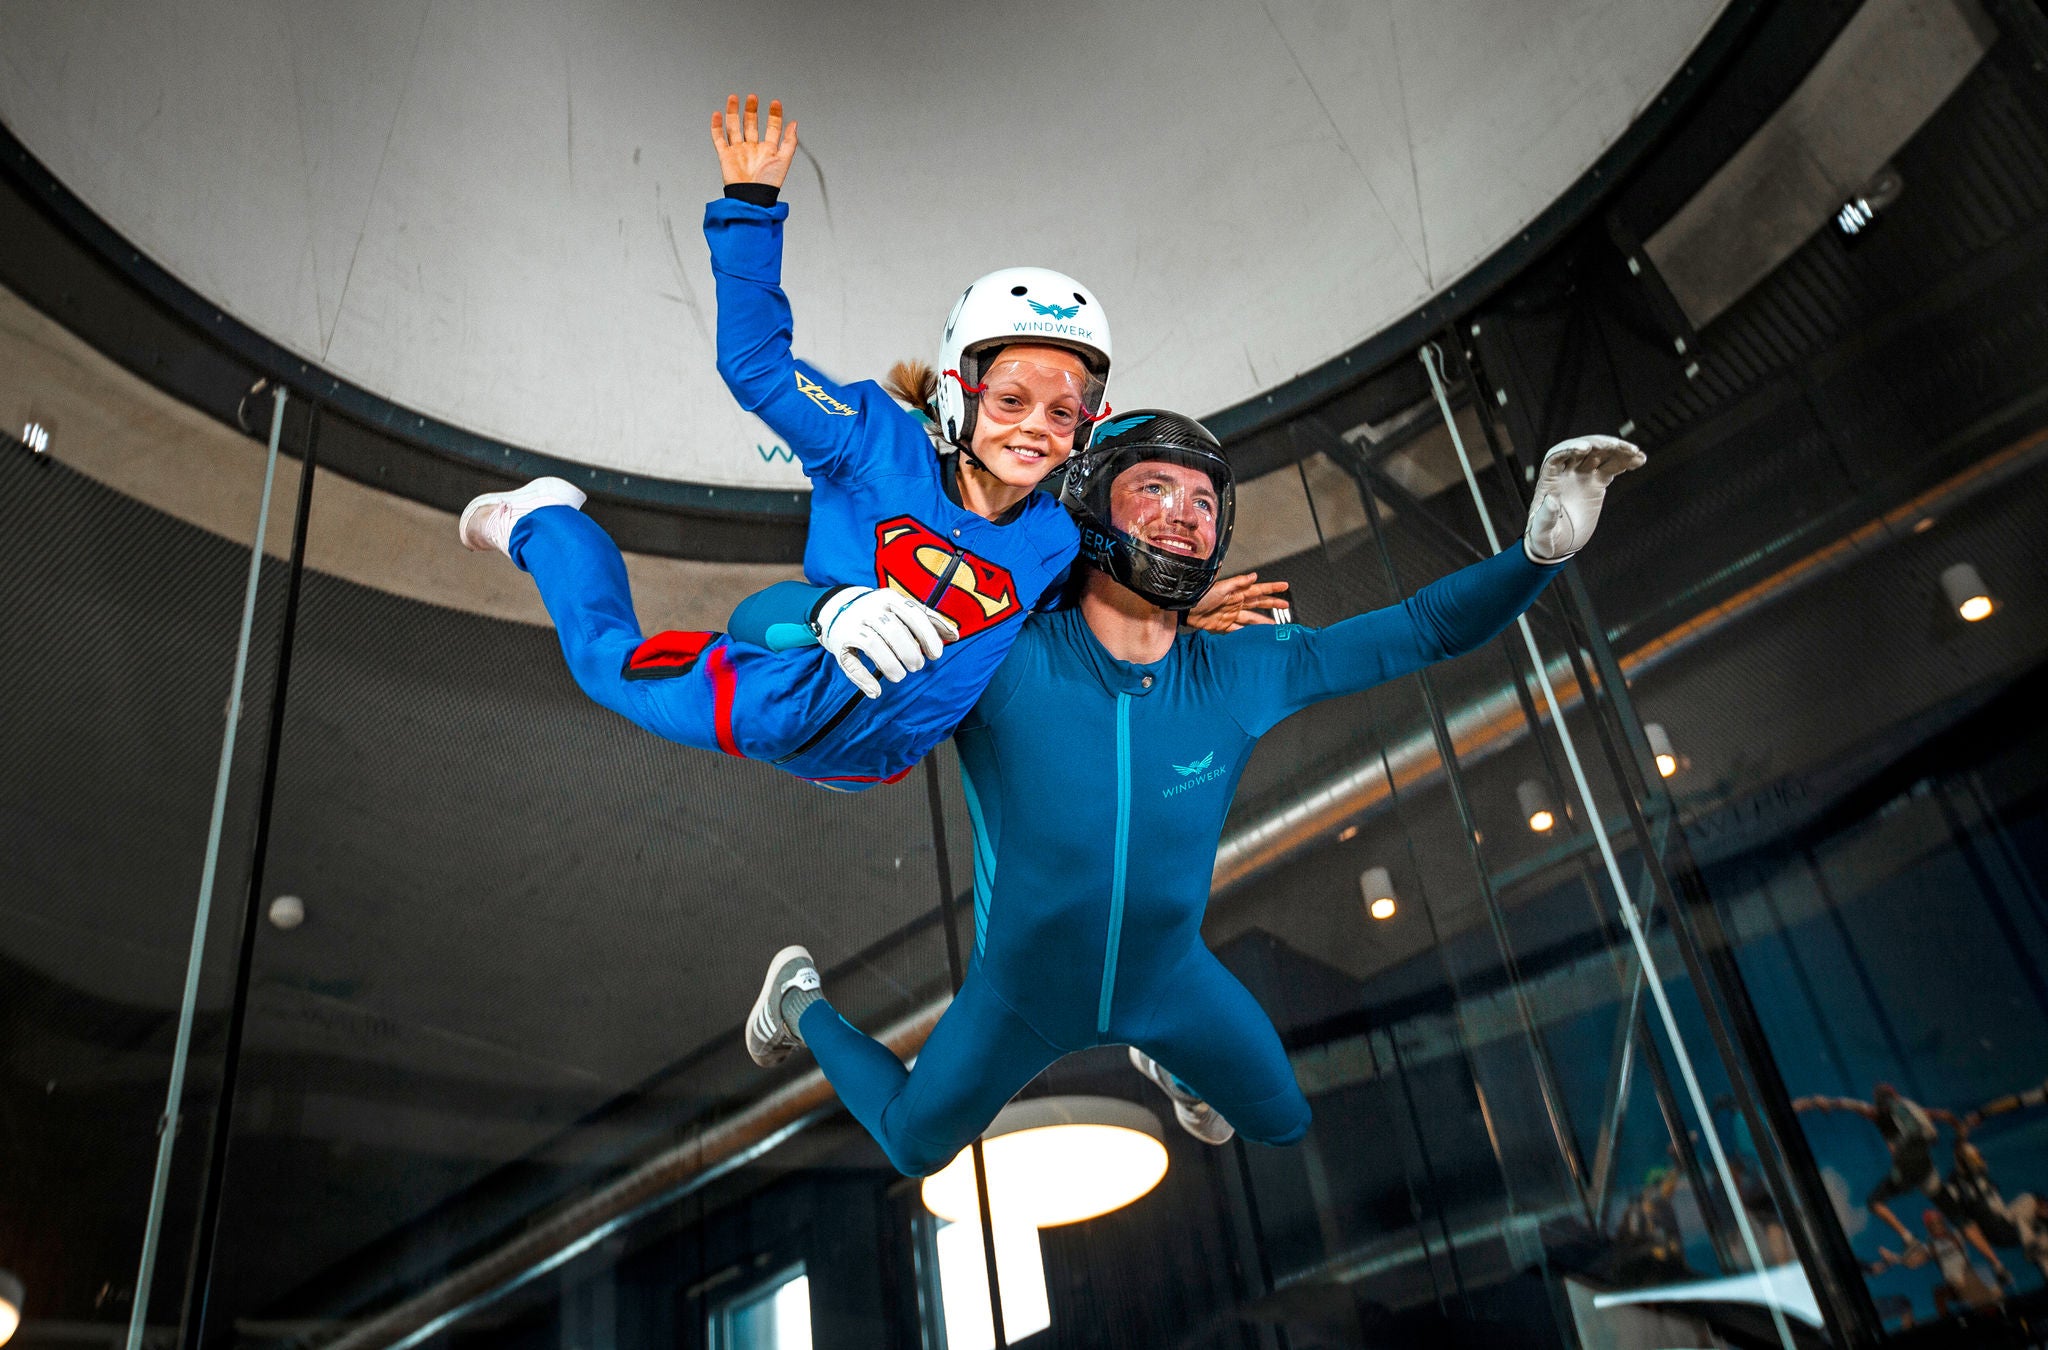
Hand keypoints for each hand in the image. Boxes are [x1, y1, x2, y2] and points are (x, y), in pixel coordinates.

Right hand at [710, 93, 797, 187]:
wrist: (752, 196)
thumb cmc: (769, 183)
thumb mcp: (784, 160)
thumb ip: (790, 141)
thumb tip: (794, 123)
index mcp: (768, 149)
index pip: (772, 127)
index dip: (774, 115)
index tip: (775, 103)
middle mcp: (752, 148)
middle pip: (751, 124)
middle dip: (752, 110)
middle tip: (753, 97)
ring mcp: (738, 151)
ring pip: (734, 127)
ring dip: (733, 112)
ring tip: (734, 98)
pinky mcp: (725, 156)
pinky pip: (719, 139)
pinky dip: (716, 127)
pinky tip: (718, 114)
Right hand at [814, 586, 958, 698]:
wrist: (837, 608)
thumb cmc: (880, 612)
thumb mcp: (901, 609)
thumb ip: (928, 620)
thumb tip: (955, 636)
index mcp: (889, 598)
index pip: (913, 613)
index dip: (927, 635)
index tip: (937, 655)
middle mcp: (870, 608)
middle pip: (893, 630)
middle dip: (909, 652)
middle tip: (917, 666)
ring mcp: (853, 624)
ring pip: (873, 644)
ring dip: (890, 665)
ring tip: (900, 676)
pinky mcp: (840, 641)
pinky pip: (851, 662)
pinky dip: (864, 679)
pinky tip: (876, 691)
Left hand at [1186, 573, 1290, 632]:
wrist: (1184, 608)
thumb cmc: (1200, 595)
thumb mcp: (1220, 587)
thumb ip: (1238, 582)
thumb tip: (1254, 576)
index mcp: (1236, 592)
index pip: (1258, 589)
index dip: (1272, 588)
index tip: (1285, 586)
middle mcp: (1235, 603)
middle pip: (1258, 604)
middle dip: (1272, 604)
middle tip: (1286, 606)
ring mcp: (1230, 615)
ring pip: (1251, 619)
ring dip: (1263, 622)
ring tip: (1275, 627)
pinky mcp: (1222, 626)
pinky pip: (1238, 630)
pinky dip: (1247, 633)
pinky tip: (1255, 636)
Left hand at [1523, 435, 1645, 563]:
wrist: (1559, 545)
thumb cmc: (1544, 540)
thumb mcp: (1542, 534)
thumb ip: (1545, 518)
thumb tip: (1551, 499)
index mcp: (1549, 481)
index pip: (1557, 456)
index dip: (1570, 448)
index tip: (1585, 448)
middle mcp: (1565, 473)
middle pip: (1582, 449)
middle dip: (1599, 444)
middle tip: (1618, 446)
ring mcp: (1582, 476)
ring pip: (1600, 454)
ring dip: (1617, 449)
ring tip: (1635, 452)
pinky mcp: (1596, 483)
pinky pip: (1612, 467)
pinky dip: (1625, 461)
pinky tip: (1639, 460)